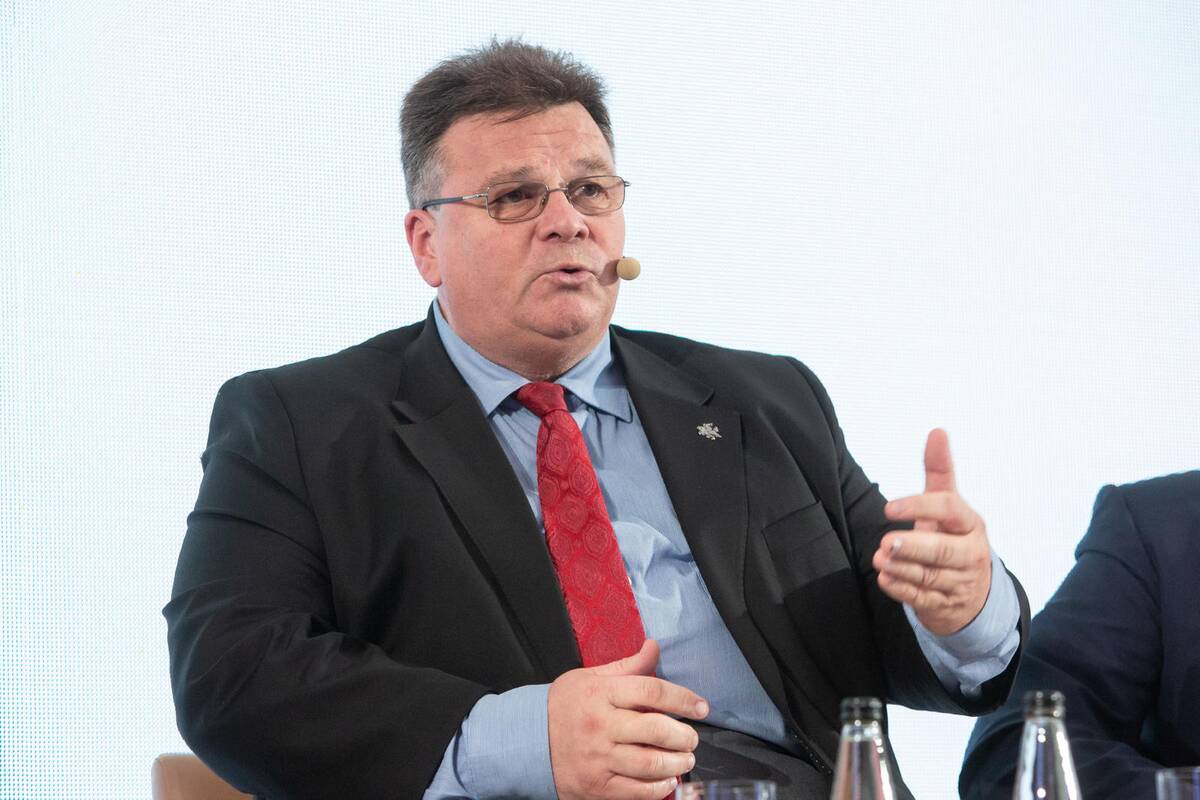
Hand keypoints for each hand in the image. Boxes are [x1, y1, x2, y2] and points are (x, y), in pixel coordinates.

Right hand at [548, 639, 708, 799]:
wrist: (526, 741)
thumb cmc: (561, 706)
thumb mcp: (589, 678)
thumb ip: (626, 666)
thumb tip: (654, 647)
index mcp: (600, 693)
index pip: (651, 691)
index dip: (683, 698)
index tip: (701, 707)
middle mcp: (600, 725)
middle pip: (655, 728)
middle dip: (684, 735)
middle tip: (692, 737)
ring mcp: (598, 758)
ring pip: (650, 763)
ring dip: (677, 762)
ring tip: (685, 758)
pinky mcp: (596, 786)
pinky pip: (636, 791)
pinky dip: (659, 788)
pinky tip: (668, 780)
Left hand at [873, 429, 992, 635]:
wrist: (974, 592)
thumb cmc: (954, 537)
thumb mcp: (948, 505)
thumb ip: (940, 471)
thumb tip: (937, 431)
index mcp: (970, 524)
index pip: (950, 510)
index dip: (920, 506)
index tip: (889, 507)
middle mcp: (970, 554)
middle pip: (944, 551)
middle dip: (915, 547)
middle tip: (887, 542)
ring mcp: (959, 582)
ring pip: (931, 577)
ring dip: (903, 569)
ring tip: (881, 559)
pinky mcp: (945, 605)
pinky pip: (923, 599)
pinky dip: (903, 590)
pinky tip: (885, 580)